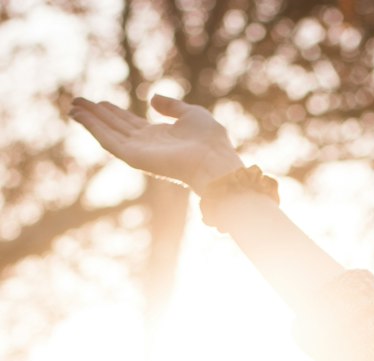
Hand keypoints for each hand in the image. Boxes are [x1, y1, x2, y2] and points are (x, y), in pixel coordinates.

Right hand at [69, 93, 243, 193]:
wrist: (215, 161)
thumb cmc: (211, 141)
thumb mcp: (191, 114)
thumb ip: (172, 107)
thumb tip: (152, 99)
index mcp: (159, 137)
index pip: (129, 123)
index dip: (113, 112)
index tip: (98, 102)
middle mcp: (147, 145)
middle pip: (114, 127)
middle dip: (95, 115)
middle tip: (76, 102)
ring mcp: (140, 152)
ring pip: (108, 134)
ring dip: (90, 121)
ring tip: (72, 108)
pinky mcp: (136, 158)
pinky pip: (109, 142)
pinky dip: (94, 129)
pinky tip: (81, 118)